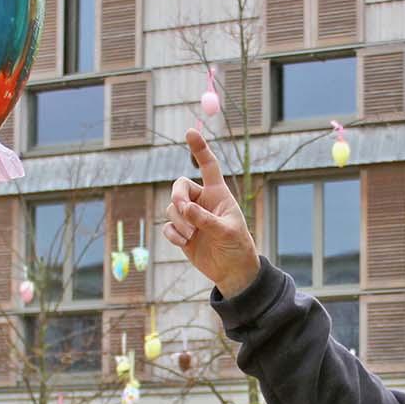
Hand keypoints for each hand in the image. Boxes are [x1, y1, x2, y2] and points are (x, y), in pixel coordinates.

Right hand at [163, 128, 261, 297]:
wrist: (232, 271)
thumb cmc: (237, 247)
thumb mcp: (226, 231)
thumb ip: (206, 219)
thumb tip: (184, 209)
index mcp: (218, 194)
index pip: (208, 166)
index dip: (199, 149)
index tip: (190, 131)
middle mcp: (202, 201)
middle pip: (179, 186)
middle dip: (178, 196)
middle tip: (184, 211)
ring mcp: (190, 217)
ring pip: (172, 207)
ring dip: (179, 222)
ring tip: (192, 236)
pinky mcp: (181, 232)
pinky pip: (168, 225)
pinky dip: (173, 234)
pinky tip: (185, 243)